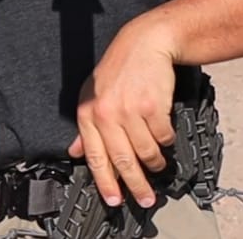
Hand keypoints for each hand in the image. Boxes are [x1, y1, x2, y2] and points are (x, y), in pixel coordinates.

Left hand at [67, 17, 177, 208]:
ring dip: (154, 162)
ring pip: (146, 152)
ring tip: (158, 164)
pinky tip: (165, 135)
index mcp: (88, 113)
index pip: (95, 157)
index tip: (114, 200)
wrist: (144, 43)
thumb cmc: (118, 69)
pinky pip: (163, 136)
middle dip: (136, 185)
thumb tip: (76, 151)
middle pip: (122, 160)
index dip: (105, 183)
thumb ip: (86, 127)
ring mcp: (130, 110)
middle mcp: (107, 113)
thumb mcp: (93, 94)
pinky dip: (166, 140)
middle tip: (145, 199)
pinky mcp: (152, 106)